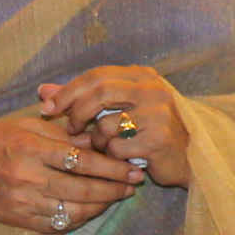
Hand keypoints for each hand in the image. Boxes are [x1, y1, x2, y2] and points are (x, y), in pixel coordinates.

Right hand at [0, 110, 144, 234]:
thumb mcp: (24, 126)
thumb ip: (62, 134)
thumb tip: (99, 139)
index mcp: (30, 148)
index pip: (81, 159)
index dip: (111, 166)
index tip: (132, 167)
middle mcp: (28, 176)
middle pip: (83, 187)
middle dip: (114, 187)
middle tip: (134, 183)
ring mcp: (24, 202)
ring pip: (75, 208)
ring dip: (102, 204)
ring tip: (118, 196)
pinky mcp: (20, 220)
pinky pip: (59, 223)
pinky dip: (81, 217)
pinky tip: (94, 209)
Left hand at [37, 66, 189, 188]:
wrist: (191, 159)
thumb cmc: (149, 131)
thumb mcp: (118, 108)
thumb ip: (82, 98)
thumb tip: (43, 91)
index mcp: (143, 76)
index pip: (97, 75)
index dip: (68, 91)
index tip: (47, 107)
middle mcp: (153, 90)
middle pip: (99, 92)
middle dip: (76, 112)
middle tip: (69, 129)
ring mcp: (158, 114)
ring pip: (106, 124)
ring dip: (96, 141)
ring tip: (105, 147)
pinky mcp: (158, 139)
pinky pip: (117, 148)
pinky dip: (112, 156)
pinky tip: (121, 158)